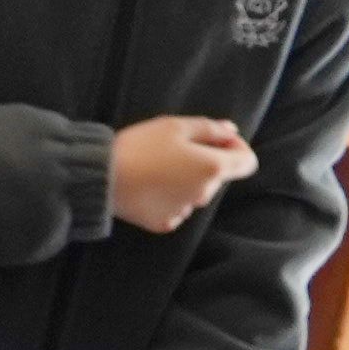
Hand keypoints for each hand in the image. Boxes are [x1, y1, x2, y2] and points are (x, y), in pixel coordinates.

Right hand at [108, 112, 260, 233]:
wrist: (101, 178)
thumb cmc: (139, 147)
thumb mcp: (174, 126)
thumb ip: (209, 127)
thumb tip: (230, 131)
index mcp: (213, 167)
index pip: (248, 162)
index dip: (236, 147)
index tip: (215, 139)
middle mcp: (205, 193)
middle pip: (217, 176)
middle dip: (204, 162)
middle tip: (173, 149)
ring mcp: (185, 211)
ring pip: (196, 192)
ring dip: (185, 180)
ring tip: (155, 167)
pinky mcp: (165, 223)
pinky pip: (176, 208)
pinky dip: (168, 197)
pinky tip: (147, 186)